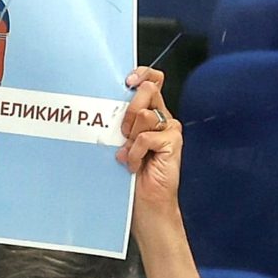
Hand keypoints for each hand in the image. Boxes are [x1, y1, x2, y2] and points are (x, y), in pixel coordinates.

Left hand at [117, 67, 208, 277]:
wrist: (144, 203)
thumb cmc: (128, 173)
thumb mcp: (119, 141)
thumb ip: (120, 121)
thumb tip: (104, 99)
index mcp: (149, 113)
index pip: (152, 79)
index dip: (141, 74)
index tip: (126, 81)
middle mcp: (162, 117)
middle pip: (146, 91)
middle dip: (127, 111)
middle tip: (122, 134)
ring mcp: (169, 129)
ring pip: (142, 115)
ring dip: (128, 137)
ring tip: (128, 155)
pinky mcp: (173, 142)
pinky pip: (145, 137)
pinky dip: (134, 152)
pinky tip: (133, 165)